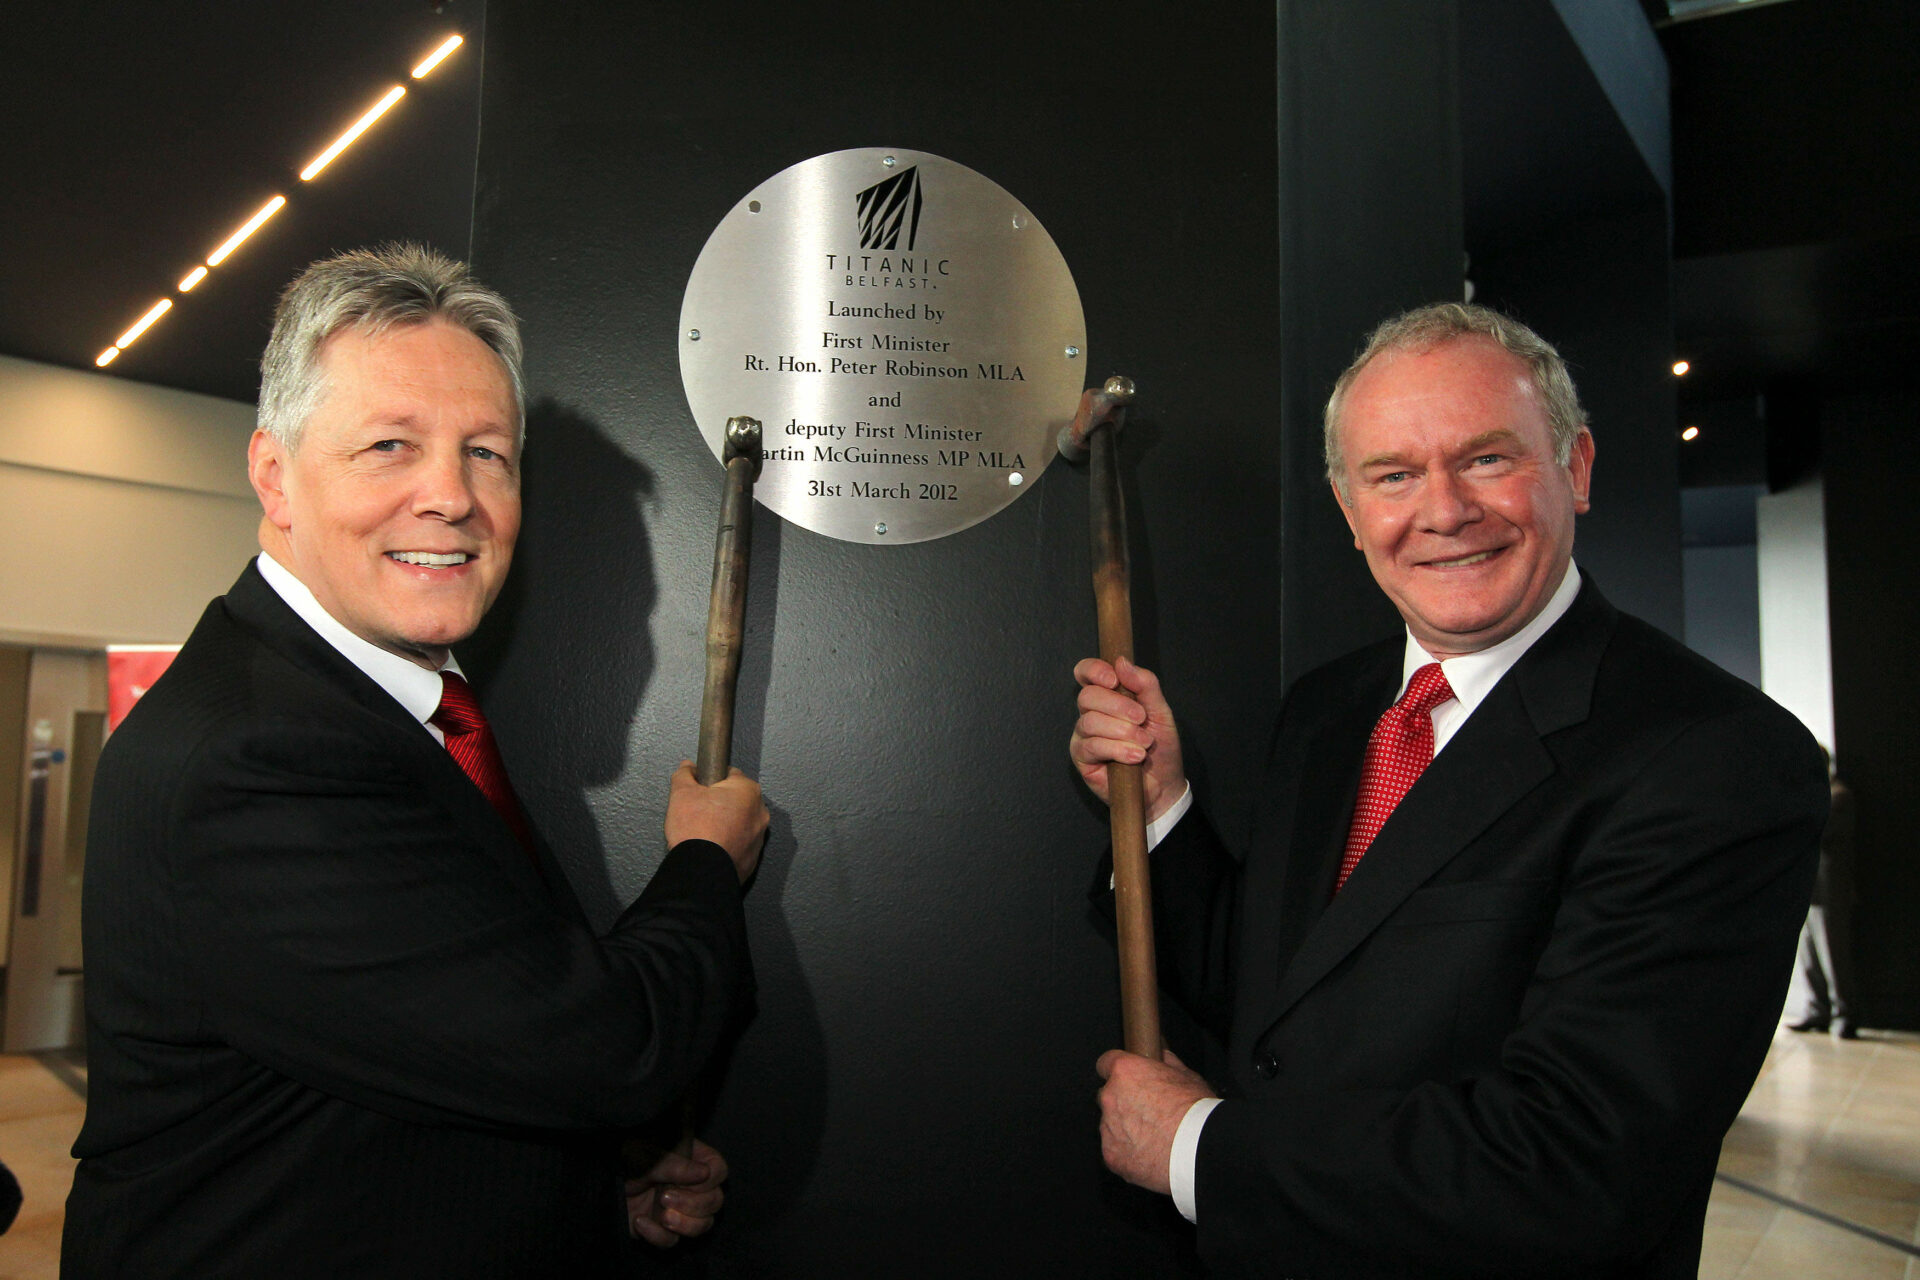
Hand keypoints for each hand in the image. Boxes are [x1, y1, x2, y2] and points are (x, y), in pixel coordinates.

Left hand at [625, 1138, 727, 1246]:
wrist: (600, 1181)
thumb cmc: (625, 1159)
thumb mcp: (645, 1154)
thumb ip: (674, 1165)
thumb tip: (704, 1173)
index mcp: (693, 1160)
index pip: (718, 1171)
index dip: (710, 1180)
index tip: (691, 1180)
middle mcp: (691, 1186)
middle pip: (714, 1202)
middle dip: (693, 1204)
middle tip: (665, 1197)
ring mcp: (679, 1209)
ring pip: (702, 1225)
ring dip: (684, 1224)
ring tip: (662, 1215)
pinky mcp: (663, 1229)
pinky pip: (672, 1241)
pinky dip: (658, 1235)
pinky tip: (640, 1221)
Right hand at [666, 763, 768, 882]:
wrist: (702, 871)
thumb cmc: (696, 828)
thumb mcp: (682, 793)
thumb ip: (685, 775)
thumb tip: (687, 767)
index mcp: (748, 791)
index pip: (729, 775)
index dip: (710, 781)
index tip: (698, 791)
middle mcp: (760, 812)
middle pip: (736, 800)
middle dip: (719, 803)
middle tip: (698, 812)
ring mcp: (759, 837)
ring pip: (739, 823)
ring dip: (725, 824)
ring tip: (703, 833)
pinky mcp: (753, 858)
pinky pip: (739, 844)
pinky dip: (728, 843)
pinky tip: (711, 848)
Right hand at [1070, 657, 1184, 820]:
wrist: (1164, 785)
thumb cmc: (1161, 748)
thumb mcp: (1161, 712)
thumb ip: (1145, 685)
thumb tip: (1122, 662)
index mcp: (1108, 696)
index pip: (1087, 673)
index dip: (1094, 670)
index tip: (1113, 679)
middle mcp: (1091, 713)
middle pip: (1088, 696)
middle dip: (1118, 706)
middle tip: (1141, 719)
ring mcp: (1083, 736)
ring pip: (1090, 721)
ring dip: (1122, 731)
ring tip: (1143, 744)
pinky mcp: (1082, 759)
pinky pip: (1092, 746)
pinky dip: (1117, 749)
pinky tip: (1134, 757)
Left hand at [1096, 1047, 1212, 1195]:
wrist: (1197, 1151)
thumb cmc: (1195, 1112)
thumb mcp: (1188, 1077)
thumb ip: (1168, 1064)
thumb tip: (1163, 1058)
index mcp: (1125, 1072)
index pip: (1106, 1063)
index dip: (1119, 1071)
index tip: (1128, 1079)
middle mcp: (1110, 1097)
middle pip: (1108, 1095)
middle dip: (1122, 1102)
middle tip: (1148, 1112)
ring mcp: (1108, 1128)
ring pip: (1109, 1124)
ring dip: (1124, 1127)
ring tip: (1152, 1137)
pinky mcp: (1110, 1155)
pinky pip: (1114, 1150)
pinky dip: (1126, 1152)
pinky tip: (1148, 1153)